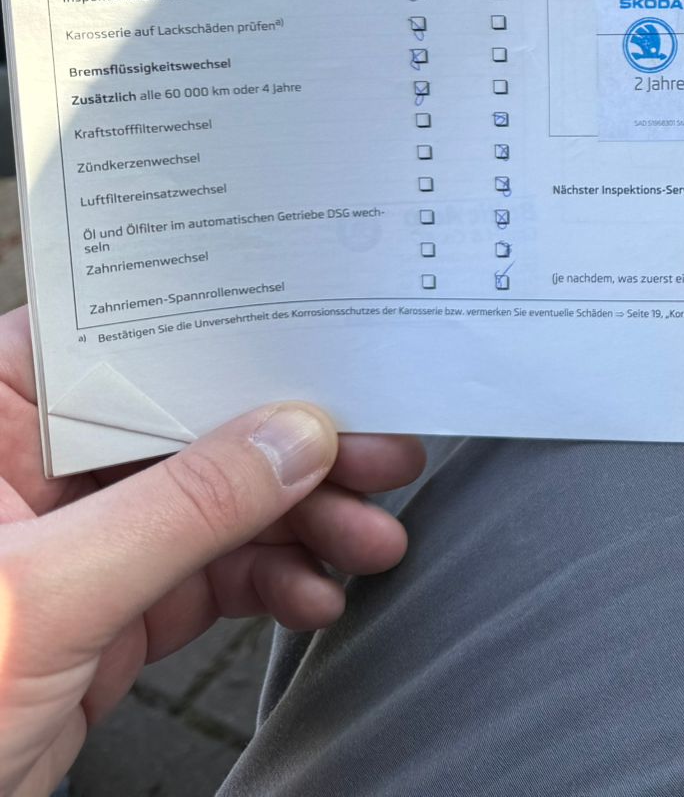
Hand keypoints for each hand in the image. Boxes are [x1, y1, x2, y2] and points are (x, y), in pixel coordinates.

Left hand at [0, 307, 424, 796]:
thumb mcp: (47, 594)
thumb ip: (181, 509)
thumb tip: (296, 437)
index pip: (112, 342)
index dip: (219, 331)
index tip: (317, 334)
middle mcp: (26, 473)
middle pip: (187, 424)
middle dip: (293, 445)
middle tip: (382, 452)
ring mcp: (71, 548)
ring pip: (214, 505)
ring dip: (304, 523)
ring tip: (370, 543)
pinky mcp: (102, 618)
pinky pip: (210, 578)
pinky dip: (272, 586)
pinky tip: (314, 597)